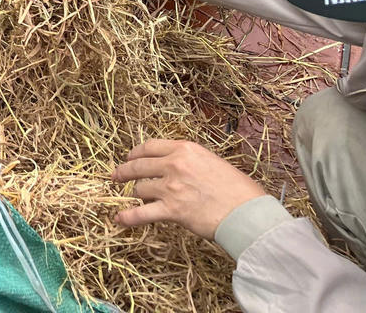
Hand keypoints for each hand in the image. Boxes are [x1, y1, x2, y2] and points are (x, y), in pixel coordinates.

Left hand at [112, 139, 266, 240]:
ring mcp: (171, 188)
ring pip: (139, 189)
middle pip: (139, 166)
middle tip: (116, 176)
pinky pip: (142, 213)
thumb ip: (191, 161)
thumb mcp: (213, 162)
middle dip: (124, 171)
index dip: (135, 152)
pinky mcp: (172, 210)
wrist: (248, 213)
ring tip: (133, 199)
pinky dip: (128, 217)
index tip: (130, 157)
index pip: (150, 146)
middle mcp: (174, 165)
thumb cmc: (239, 190)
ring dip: (135, 195)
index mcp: (185, 150)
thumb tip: (177, 166)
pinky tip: (119, 219)